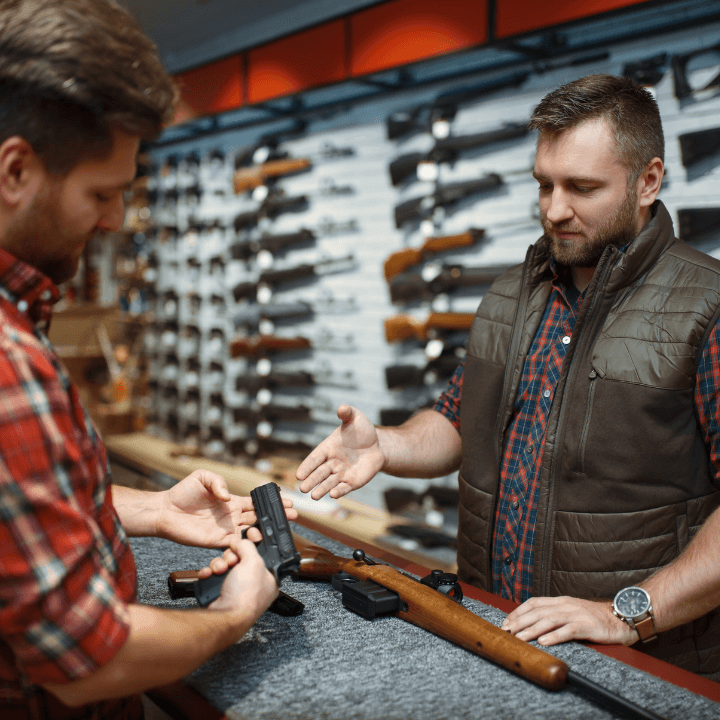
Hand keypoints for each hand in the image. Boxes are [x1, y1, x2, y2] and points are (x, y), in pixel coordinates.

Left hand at [155, 471, 297, 547]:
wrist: (165, 511)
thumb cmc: (183, 492)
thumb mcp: (202, 477)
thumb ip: (218, 483)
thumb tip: (228, 497)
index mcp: (231, 500)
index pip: (256, 502)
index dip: (271, 501)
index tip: (287, 501)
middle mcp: (231, 516)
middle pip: (259, 516)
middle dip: (276, 515)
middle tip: (293, 515)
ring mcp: (225, 529)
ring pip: (251, 531)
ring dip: (265, 530)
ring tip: (278, 529)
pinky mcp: (216, 542)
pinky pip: (235, 545)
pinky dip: (247, 544)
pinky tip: (258, 542)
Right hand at [202, 536, 278, 615]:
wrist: (224, 616)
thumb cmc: (245, 597)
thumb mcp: (254, 562)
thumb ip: (248, 546)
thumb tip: (240, 542)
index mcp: (267, 578)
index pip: (258, 555)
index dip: (249, 549)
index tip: (242, 546)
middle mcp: (252, 584)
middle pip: (239, 558)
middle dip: (231, 557)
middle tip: (232, 562)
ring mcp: (236, 589)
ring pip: (225, 565)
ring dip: (219, 564)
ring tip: (220, 571)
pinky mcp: (221, 593)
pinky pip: (214, 576)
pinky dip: (210, 573)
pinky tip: (210, 574)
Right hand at [296, 405, 384, 499]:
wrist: (377, 444)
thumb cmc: (362, 430)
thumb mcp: (355, 418)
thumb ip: (347, 413)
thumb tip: (342, 408)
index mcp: (328, 448)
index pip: (315, 458)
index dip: (307, 466)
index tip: (298, 474)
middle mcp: (332, 462)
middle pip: (319, 473)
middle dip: (311, 480)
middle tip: (302, 489)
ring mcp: (342, 473)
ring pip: (329, 482)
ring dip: (322, 489)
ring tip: (314, 496)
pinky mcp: (353, 481)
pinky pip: (345, 487)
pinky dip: (339, 491)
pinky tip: (333, 495)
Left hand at [501, 596, 637, 646]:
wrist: (621, 617)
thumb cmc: (594, 618)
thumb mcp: (572, 612)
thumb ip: (555, 614)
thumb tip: (533, 623)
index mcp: (560, 601)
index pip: (534, 603)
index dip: (518, 612)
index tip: (506, 622)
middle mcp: (566, 605)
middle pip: (538, 612)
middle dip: (520, 622)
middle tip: (507, 632)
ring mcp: (576, 614)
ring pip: (549, 620)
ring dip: (532, 629)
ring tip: (520, 638)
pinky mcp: (587, 626)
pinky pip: (568, 630)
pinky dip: (555, 636)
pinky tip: (544, 642)